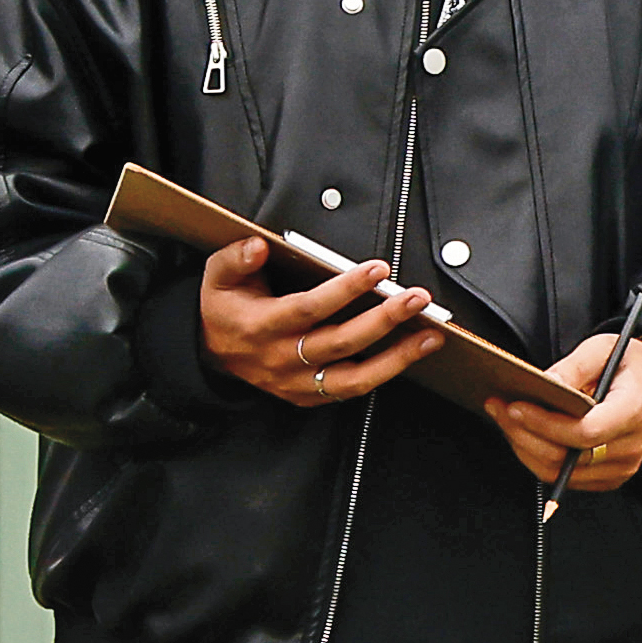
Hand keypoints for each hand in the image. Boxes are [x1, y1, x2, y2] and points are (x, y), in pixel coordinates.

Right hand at [202, 241, 445, 405]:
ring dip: (397, 358)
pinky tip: (409, 354)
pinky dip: (383, 375)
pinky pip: (350, 391)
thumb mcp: (216, 277)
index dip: (345, 289)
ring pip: (353, 378)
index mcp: (261, 326)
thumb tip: (257, 246)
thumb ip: (235, 259)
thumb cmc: (223, 309)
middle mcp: (282, 358)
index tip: (378, 269)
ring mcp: (296, 383)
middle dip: (384, 320)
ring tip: (430, 336)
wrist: (210, 354)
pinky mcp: (308, 397)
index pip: (310, 307)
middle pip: (341, 343)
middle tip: (416, 298)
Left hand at [492, 331, 641, 495]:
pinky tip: (524, 435)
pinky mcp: (607, 477)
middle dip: (524, 434)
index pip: (585, 433)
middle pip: (566, 457)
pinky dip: (538, 458)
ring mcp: (620, 468)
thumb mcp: (603, 349)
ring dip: (525, 448)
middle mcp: (630, 447)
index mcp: (635, 412)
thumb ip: (573, 367)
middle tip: (499, 408)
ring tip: (505, 420)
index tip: (516, 407)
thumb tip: (544, 385)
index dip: (545, 424)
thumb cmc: (630, 365)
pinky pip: (564, 477)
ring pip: (559, 472)